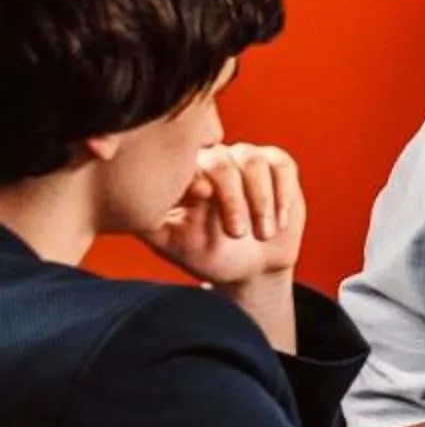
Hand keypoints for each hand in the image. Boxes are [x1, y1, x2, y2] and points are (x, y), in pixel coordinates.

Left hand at [142, 142, 306, 288]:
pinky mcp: (277, 165)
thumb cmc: (207, 254)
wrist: (251, 267)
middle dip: (233, 199)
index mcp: (184, 175)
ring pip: (254, 162)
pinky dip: (282, 194)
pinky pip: (282, 166)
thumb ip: (151, 221)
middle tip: (238, 234)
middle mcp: (213, 160)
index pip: (186, 165)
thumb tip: (140, 200)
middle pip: (221, 162)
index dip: (197, 181)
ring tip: (263, 235)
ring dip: (261, 202)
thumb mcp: (172, 243)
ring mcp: (246, 160)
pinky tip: (279, 221)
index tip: (203, 200)